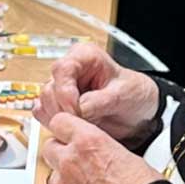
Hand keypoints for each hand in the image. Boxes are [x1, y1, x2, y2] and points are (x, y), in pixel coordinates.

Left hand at [38, 111, 165, 183]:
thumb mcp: (126, 154)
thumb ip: (103, 147)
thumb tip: (101, 150)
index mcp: (88, 141)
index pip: (59, 121)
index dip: (64, 128)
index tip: (67, 133)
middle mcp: (70, 160)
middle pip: (49, 147)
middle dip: (60, 152)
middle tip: (76, 161)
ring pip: (50, 174)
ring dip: (62, 177)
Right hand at [39, 41, 160, 142]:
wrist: (140, 112)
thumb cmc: (134, 94)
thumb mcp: (122, 95)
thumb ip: (99, 101)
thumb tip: (79, 109)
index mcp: (85, 56)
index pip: (62, 69)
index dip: (66, 92)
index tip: (77, 111)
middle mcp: (70, 70)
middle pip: (49, 88)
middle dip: (63, 109)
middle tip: (81, 123)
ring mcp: (62, 88)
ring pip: (44, 102)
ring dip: (58, 118)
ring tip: (81, 125)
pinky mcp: (59, 105)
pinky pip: (44, 113)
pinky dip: (53, 124)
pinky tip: (71, 127)